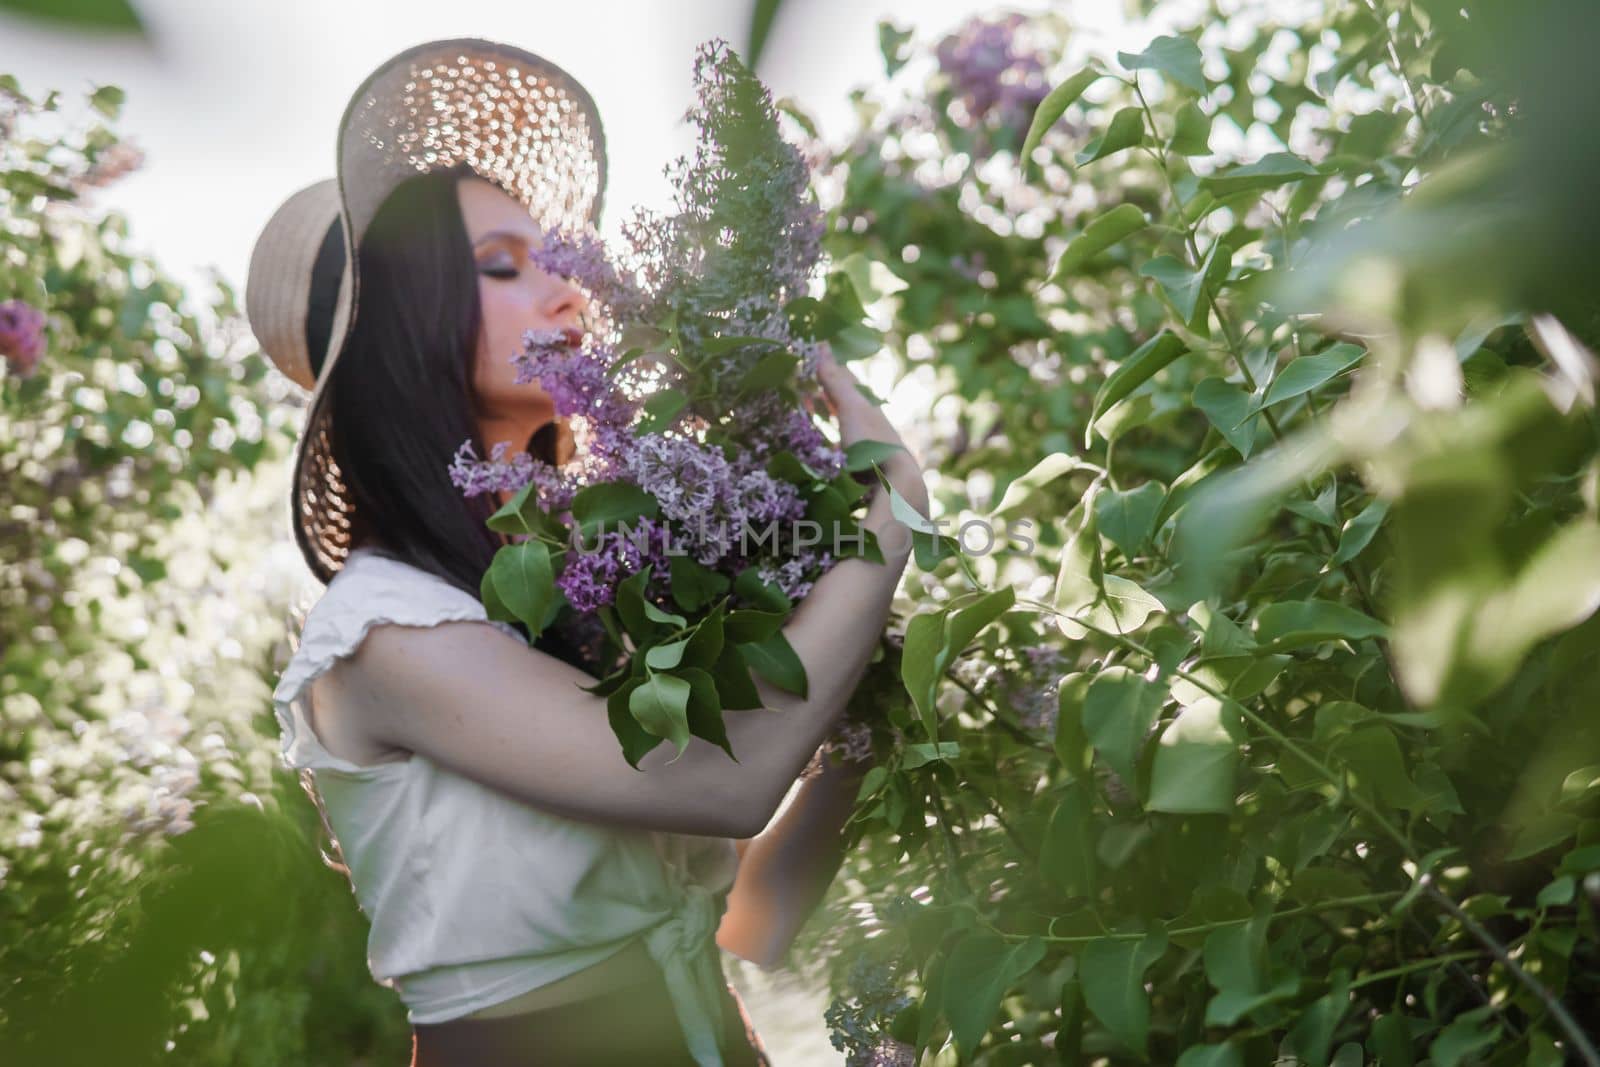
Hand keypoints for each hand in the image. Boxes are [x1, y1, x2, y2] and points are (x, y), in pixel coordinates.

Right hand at [814, 345, 928, 516]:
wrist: (895, 481)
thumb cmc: (871, 442)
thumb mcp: (849, 408)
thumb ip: (835, 381)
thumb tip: (821, 344)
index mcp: (865, 404)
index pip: (846, 378)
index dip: (830, 366)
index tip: (816, 353)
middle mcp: (868, 419)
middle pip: (845, 399)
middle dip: (828, 389)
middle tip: (809, 381)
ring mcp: (867, 442)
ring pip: (844, 420)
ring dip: (828, 413)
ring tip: (811, 408)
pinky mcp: (864, 463)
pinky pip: (842, 445)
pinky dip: (830, 438)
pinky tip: (824, 447)